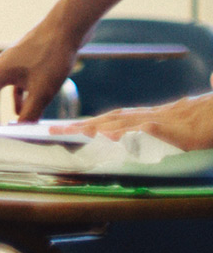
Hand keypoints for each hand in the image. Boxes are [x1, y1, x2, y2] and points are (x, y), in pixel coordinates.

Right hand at [0, 26, 80, 123]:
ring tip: (3, 126)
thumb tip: (22, 136)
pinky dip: (14, 100)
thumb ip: (30, 115)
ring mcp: (10, 66)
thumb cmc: (51, 55)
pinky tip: (25, 110)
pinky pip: (11, 86)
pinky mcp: (24, 65)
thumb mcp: (42, 91)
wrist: (66, 29)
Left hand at [66, 92, 212, 149]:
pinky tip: (112, 136)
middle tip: (54, 130)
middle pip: (109, 119)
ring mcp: (162, 121)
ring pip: (123, 123)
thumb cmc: (206, 120)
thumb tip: (142, 130)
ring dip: (97, 127)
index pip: (113, 118)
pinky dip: (129, 133)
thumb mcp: (179, 125)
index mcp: (149, 116)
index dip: (88, 122)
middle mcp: (150, 116)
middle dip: (81, 125)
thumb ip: (159, 128)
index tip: (66, 127)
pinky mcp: (176, 130)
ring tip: (74, 131)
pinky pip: (148, 131)